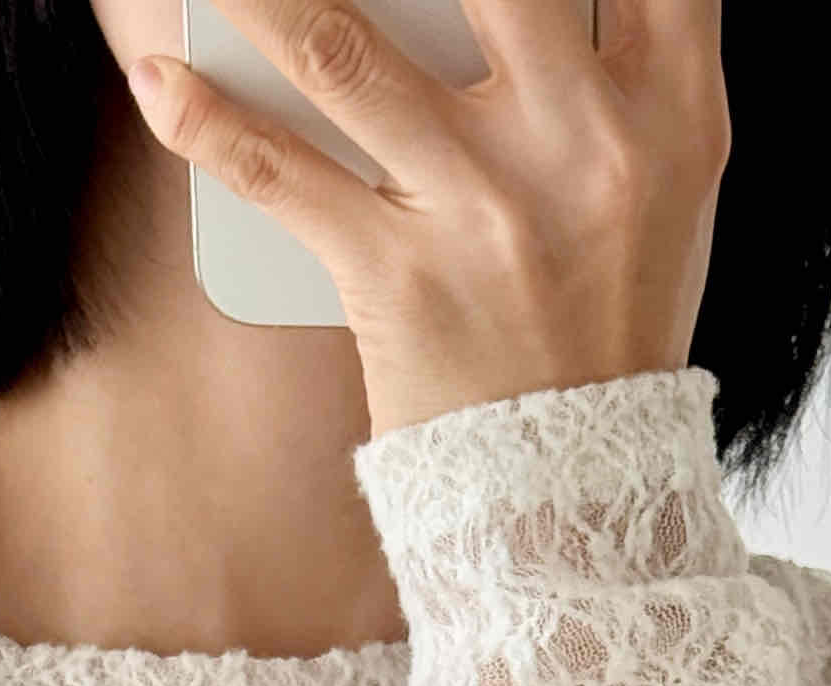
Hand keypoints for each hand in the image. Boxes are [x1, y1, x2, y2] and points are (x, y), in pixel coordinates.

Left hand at [120, 0, 728, 442]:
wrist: (580, 490)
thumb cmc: (611, 318)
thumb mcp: (668, 181)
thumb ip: (620, 62)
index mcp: (671, 106)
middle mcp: (581, 141)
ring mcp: (483, 209)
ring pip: (344, 50)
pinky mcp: (399, 279)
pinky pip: (282, 180)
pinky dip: (207, 121)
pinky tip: (158, 73)